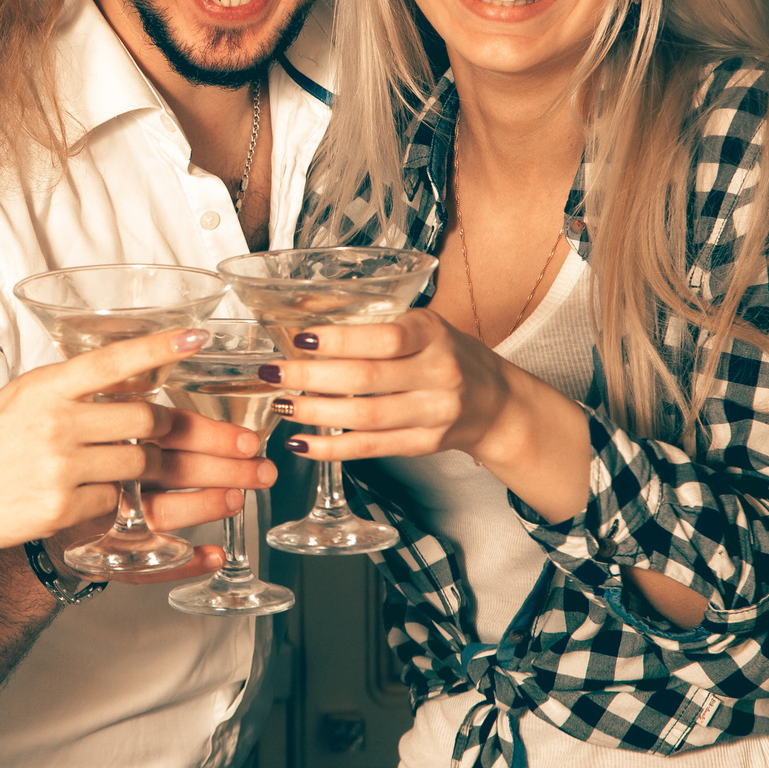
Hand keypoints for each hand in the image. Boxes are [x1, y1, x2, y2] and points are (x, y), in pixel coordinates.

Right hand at [0, 327, 264, 554]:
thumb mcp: (22, 400)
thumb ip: (71, 390)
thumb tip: (131, 378)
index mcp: (45, 386)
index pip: (112, 361)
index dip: (157, 349)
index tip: (195, 340)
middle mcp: (53, 421)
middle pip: (145, 421)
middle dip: (192, 437)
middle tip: (236, 445)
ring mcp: (56, 465)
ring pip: (139, 464)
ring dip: (156, 471)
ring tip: (173, 475)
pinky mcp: (59, 507)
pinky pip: (115, 501)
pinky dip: (118, 501)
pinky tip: (105, 499)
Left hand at [256, 309, 514, 461]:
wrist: (495, 402)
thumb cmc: (446, 354)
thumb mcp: (422, 325)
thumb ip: (376, 324)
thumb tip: (305, 319)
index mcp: (432, 335)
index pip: (384, 338)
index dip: (339, 340)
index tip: (300, 339)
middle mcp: (436, 374)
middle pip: (366, 379)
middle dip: (312, 377)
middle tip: (273, 373)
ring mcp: (433, 413)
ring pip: (365, 417)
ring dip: (315, 413)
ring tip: (282, 405)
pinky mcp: (424, 444)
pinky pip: (371, 448)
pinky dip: (332, 448)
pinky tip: (302, 444)